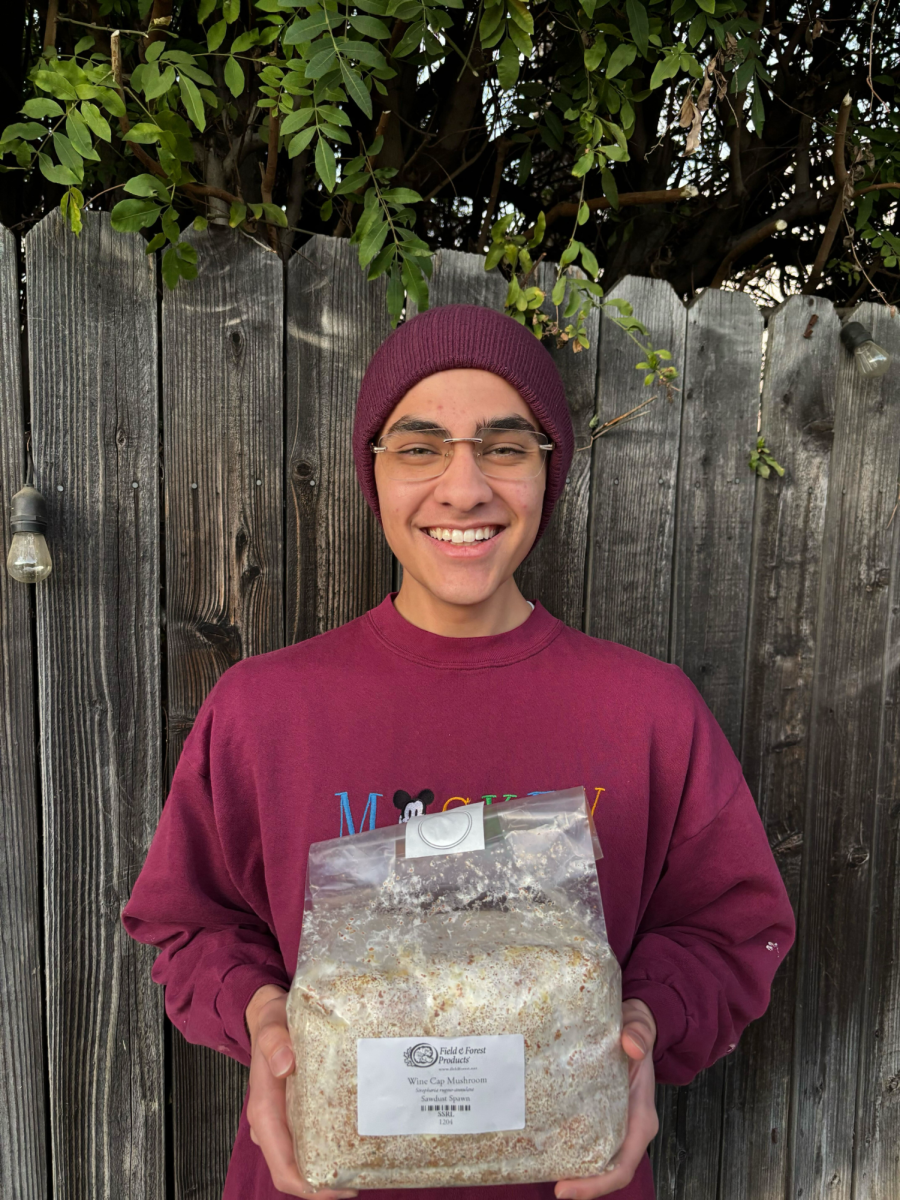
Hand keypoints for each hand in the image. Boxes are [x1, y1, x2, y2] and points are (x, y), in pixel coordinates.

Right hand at [245, 985, 357, 1199]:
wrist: (268, 1014)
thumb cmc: (272, 1022)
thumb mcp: (273, 1025)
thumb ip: (276, 1042)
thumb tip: (286, 1065)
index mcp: (264, 1111)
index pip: (283, 1167)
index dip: (311, 1187)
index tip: (342, 1188)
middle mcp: (272, 1123)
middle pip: (296, 1170)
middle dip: (326, 1183)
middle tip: (363, 1177)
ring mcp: (283, 1120)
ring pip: (303, 1158)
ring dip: (328, 1167)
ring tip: (363, 1163)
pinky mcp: (294, 1112)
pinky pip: (309, 1139)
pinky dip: (328, 1148)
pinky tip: (353, 1141)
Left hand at [554, 998, 658, 1198]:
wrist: (634, 1025)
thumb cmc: (637, 1031)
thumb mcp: (640, 1027)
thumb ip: (638, 1034)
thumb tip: (632, 1045)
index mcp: (642, 1116)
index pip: (624, 1164)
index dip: (598, 1183)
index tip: (568, 1188)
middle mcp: (629, 1127)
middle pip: (608, 1170)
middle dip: (583, 1185)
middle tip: (554, 1188)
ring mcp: (615, 1124)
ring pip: (597, 1160)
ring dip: (575, 1171)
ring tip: (543, 1171)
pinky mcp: (600, 1115)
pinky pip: (587, 1141)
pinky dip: (570, 1150)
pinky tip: (548, 1147)